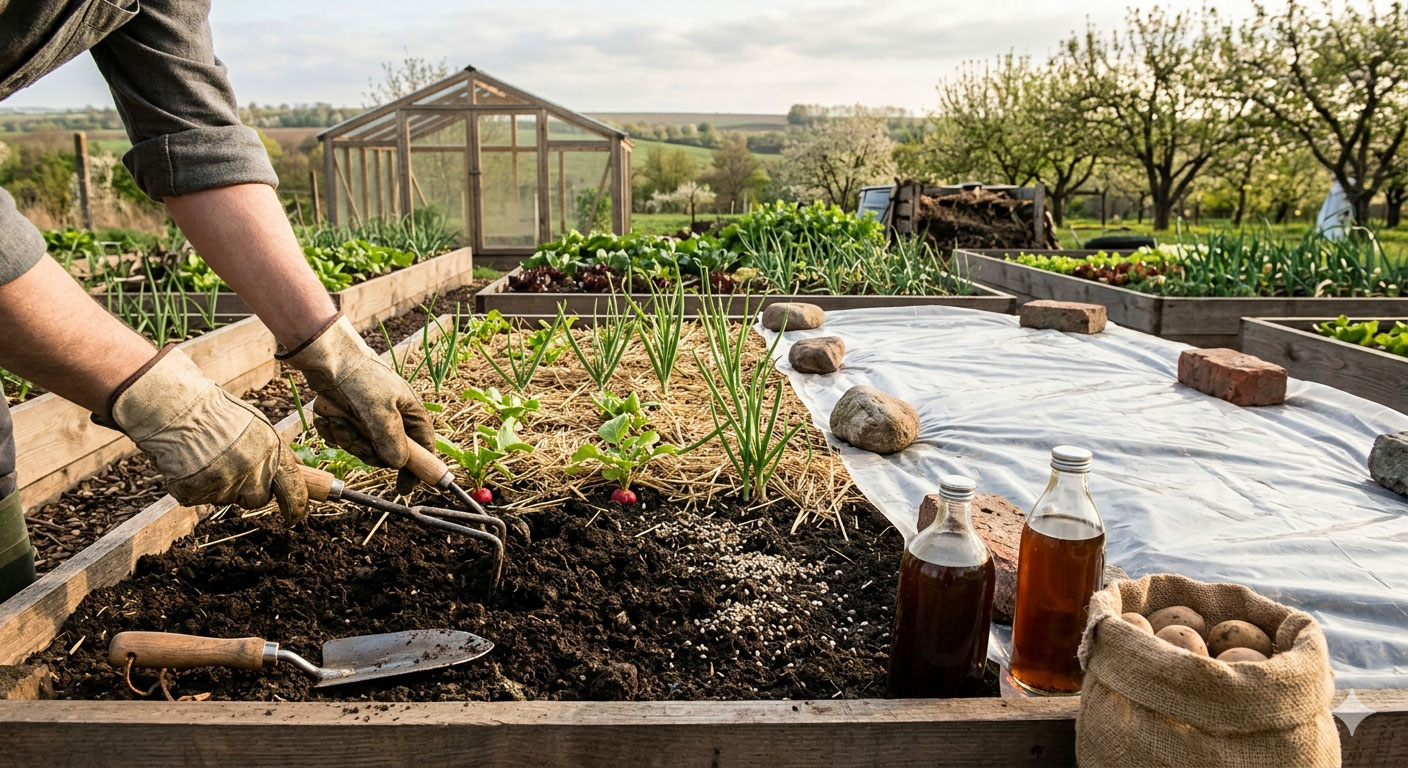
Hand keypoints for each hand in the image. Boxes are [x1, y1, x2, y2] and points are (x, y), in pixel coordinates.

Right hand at [110, 348, 306, 522]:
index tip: (294, 517)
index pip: (294, 490)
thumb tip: (293, 473)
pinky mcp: (196, 493)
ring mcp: (223, 483)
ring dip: (218, 485)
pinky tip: (187, 463)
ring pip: (226, 498)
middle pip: (257, 499)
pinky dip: (192, 486)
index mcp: (271, 451)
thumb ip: (272, 453)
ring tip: (204, 456)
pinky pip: (198, 498)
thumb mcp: (256, 425)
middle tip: (230, 466)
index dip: (296, 507)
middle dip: (247, 490)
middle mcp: (252, 471)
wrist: (175, 407)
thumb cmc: (215, 411)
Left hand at [280, 315, 433, 493]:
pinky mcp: (348, 417)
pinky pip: (341, 438)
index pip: (423, 448)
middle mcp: (392, 417)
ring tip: (337, 418)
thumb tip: (398, 464)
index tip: (405, 488)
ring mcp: (368, 418)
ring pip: (360, 447)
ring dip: (345, 437)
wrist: (327, 355)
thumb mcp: (379, 410)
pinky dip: (332, 430)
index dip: (417, 469)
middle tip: (353, 437)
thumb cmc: (359, 376)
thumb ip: (391, 439)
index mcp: (409, 413)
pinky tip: (328, 415)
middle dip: (366, 449)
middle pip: (385, 454)